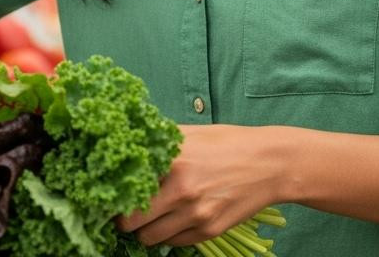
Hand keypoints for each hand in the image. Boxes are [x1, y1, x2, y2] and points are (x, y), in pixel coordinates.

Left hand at [117, 124, 287, 246]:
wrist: (269, 164)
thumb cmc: (226, 144)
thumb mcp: (188, 134)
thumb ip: (156, 142)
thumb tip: (122, 144)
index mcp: (171, 161)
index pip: (123, 189)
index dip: (111, 194)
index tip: (109, 193)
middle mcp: (181, 191)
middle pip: (129, 222)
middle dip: (123, 217)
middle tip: (126, 208)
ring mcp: (195, 215)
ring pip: (148, 238)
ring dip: (144, 229)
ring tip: (150, 214)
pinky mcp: (208, 231)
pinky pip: (173, 243)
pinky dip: (167, 235)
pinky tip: (174, 218)